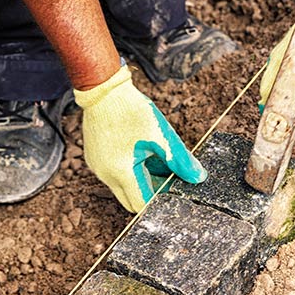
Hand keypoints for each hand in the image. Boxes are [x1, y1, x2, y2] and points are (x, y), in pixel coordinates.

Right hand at [74, 65, 206, 212]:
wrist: (104, 90)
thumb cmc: (132, 110)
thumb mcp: (162, 136)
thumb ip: (181, 160)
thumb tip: (198, 177)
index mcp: (122, 172)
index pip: (142, 204)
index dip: (160, 200)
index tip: (174, 189)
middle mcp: (106, 175)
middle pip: (132, 201)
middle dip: (151, 193)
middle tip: (168, 176)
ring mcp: (98, 168)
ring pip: (125, 188)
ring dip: (142, 180)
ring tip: (157, 158)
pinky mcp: (96, 160)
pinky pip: (115, 175)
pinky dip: (131, 170)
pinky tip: (143, 152)